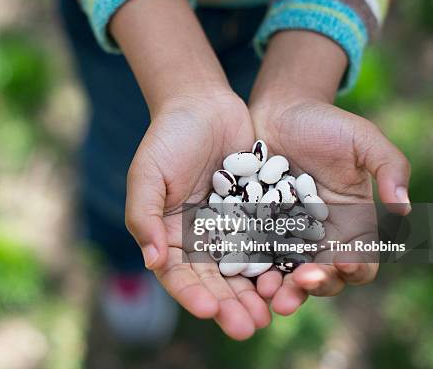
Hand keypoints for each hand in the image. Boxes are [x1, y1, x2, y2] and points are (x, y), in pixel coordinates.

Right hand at [126, 92, 271, 339]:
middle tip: (248, 327)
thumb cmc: (167, 138)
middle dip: (229, 306)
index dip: (191, 295)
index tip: (209, 310)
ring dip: (255, 294)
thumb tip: (151, 261)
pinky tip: (290, 278)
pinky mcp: (256, 215)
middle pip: (214, 281)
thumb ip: (144, 217)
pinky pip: (267, 243)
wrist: (203, 106)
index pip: (178, 274)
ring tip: (271, 314)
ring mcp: (229, 228)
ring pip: (243, 270)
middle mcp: (199, 238)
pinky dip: (277, 263)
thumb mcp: (147, 174)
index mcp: (168, 235)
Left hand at [250, 95, 410, 312]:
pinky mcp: (255, 228)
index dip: (356, 266)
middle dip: (314, 284)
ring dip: (280, 286)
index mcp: (352, 223)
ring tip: (269, 290)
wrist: (277, 112)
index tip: (344, 262)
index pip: (360, 259)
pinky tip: (241, 271)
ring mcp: (285, 235)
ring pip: (285, 272)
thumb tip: (404, 207)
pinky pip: (253, 253)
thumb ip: (389, 167)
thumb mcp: (362, 138)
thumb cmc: (324, 123)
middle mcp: (319, 236)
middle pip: (322, 274)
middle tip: (301, 282)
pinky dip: (250, 266)